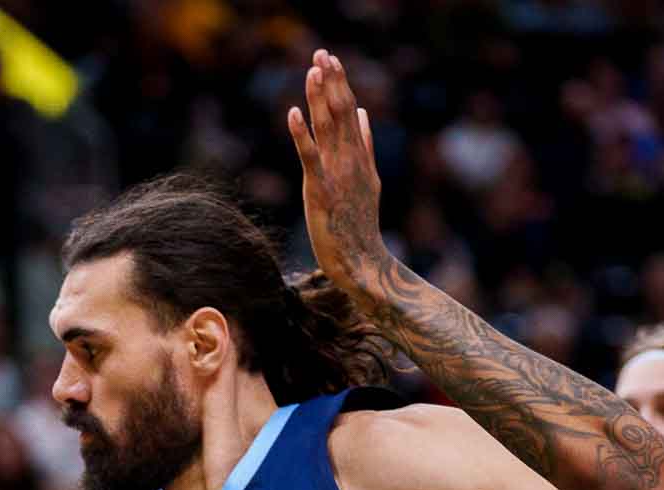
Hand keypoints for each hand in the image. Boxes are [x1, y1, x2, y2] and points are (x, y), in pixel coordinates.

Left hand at [286, 49, 390, 303]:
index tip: (331, 59)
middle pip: (340, 112)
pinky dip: (301, 134)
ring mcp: (337, 175)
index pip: (349, 110)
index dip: (340, 83)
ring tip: (313, 70)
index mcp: (360, 156)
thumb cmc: (360, 224)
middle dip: (331, 81)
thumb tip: (363, 114)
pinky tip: (294, 112)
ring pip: (328, 128)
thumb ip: (366, 145)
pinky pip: (309, 158)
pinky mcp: (321, 192)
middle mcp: (351, 160)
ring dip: (320, 97)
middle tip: (322, 53)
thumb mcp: (369, 180)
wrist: (364, 262)